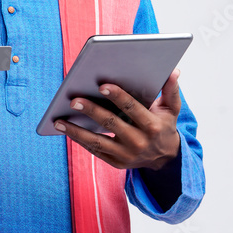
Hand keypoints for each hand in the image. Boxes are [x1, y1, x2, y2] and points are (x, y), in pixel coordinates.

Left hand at [52, 69, 181, 170]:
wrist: (165, 157)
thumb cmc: (164, 125)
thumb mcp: (172, 109)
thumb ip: (171, 90)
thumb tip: (173, 70)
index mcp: (152, 126)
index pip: (132, 109)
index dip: (118, 96)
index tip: (102, 85)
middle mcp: (138, 142)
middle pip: (111, 124)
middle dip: (91, 111)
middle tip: (73, 100)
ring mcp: (126, 155)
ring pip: (97, 141)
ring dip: (76, 131)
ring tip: (59, 121)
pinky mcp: (116, 162)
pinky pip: (95, 150)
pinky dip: (80, 140)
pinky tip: (66, 129)